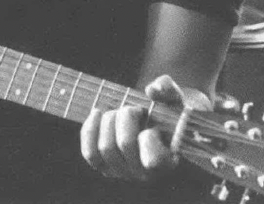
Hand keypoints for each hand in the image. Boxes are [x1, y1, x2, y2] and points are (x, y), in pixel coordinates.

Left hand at [80, 75, 210, 181]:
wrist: (151, 124)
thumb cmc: (166, 113)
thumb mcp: (173, 99)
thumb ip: (168, 90)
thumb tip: (152, 89)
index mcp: (166, 161)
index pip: (153, 159)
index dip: (148, 136)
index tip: (152, 124)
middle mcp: (144, 174)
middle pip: (125, 144)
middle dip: (126, 117)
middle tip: (133, 109)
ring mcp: (123, 172)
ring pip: (105, 148)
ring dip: (109, 121)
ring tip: (119, 112)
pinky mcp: (105, 168)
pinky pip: (90, 153)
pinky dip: (91, 130)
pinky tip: (97, 113)